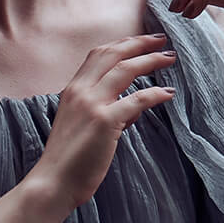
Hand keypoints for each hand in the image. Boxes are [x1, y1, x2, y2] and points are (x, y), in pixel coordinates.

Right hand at [26, 33, 176, 210]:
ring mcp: (92, 105)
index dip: (122, 43)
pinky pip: (137, 100)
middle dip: (140, 43)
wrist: (53, 182)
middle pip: (113, 54)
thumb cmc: (69, 159)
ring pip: (126, 70)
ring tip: (169, 58)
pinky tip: (168, 93)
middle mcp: (80, 91)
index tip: (142, 39)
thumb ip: (104, 110)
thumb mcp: (82, 125)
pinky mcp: (105, 121)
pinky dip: (155, 93)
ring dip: (151, 61)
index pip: (98, 55)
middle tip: (162, 39)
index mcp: (73, 90)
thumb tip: (133, 107)